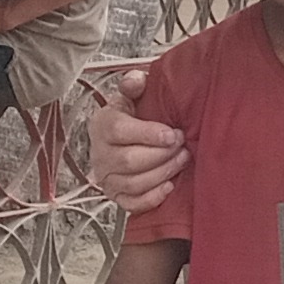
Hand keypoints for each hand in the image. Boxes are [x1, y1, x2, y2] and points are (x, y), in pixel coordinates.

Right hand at [89, 93, 187, 215]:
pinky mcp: (116, 196)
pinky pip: (133, 203)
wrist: (124, 140)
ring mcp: (106, 177)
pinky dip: (154, 197)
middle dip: (161, 155)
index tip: (173, 134)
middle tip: (183, 146)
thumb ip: (134, 84)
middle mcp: (100, 154)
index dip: (148, 134)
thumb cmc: (132, 116)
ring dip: (163, 173)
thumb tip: (136, 80)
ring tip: (182, 160)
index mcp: (102, 125)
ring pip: (134, 183)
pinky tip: (170, 185)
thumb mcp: (132, 95)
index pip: (120, 131)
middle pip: (128, 161)